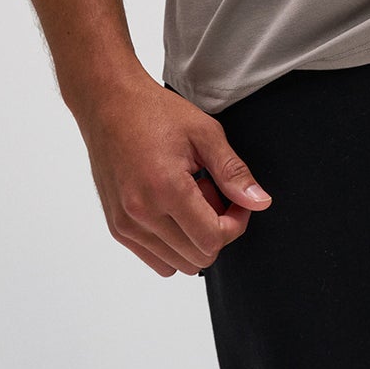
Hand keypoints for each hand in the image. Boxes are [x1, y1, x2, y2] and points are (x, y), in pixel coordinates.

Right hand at [73, 73, 273, 276]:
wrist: (109, 104)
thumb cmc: (155, 112)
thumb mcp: (205, 133)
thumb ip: (234, 172)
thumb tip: (260, 203)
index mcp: (166, 189)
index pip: (212, 240)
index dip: (235, 223)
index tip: (236, 201)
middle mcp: (141, 214)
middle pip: (198, 258)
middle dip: (216, 230)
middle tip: (212, 192)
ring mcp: (125, 225)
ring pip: (177, 264)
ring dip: (193, 238)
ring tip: (190, 198)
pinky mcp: (117, 228)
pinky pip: (155, 260)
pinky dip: (172, 244)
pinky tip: (172, 208)